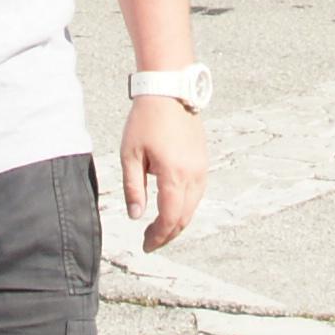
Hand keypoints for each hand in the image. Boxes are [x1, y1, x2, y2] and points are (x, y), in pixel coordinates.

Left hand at [119, 94, 205, 252]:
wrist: (169, 90)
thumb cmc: (146, 119)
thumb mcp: (131, 154)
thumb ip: (134, 188)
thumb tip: (136, 216)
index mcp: (174, 175)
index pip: (170, 218)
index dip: (158, 236)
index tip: (145, 245)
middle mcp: (193, 174)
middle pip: (184, 217)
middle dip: (168, 234)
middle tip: (150, 241)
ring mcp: (202, 167)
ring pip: (193, 206)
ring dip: (178, 221)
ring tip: (159, 227)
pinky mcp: (203, 160)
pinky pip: (198, 192)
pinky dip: (186, 206)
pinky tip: (172, 205)